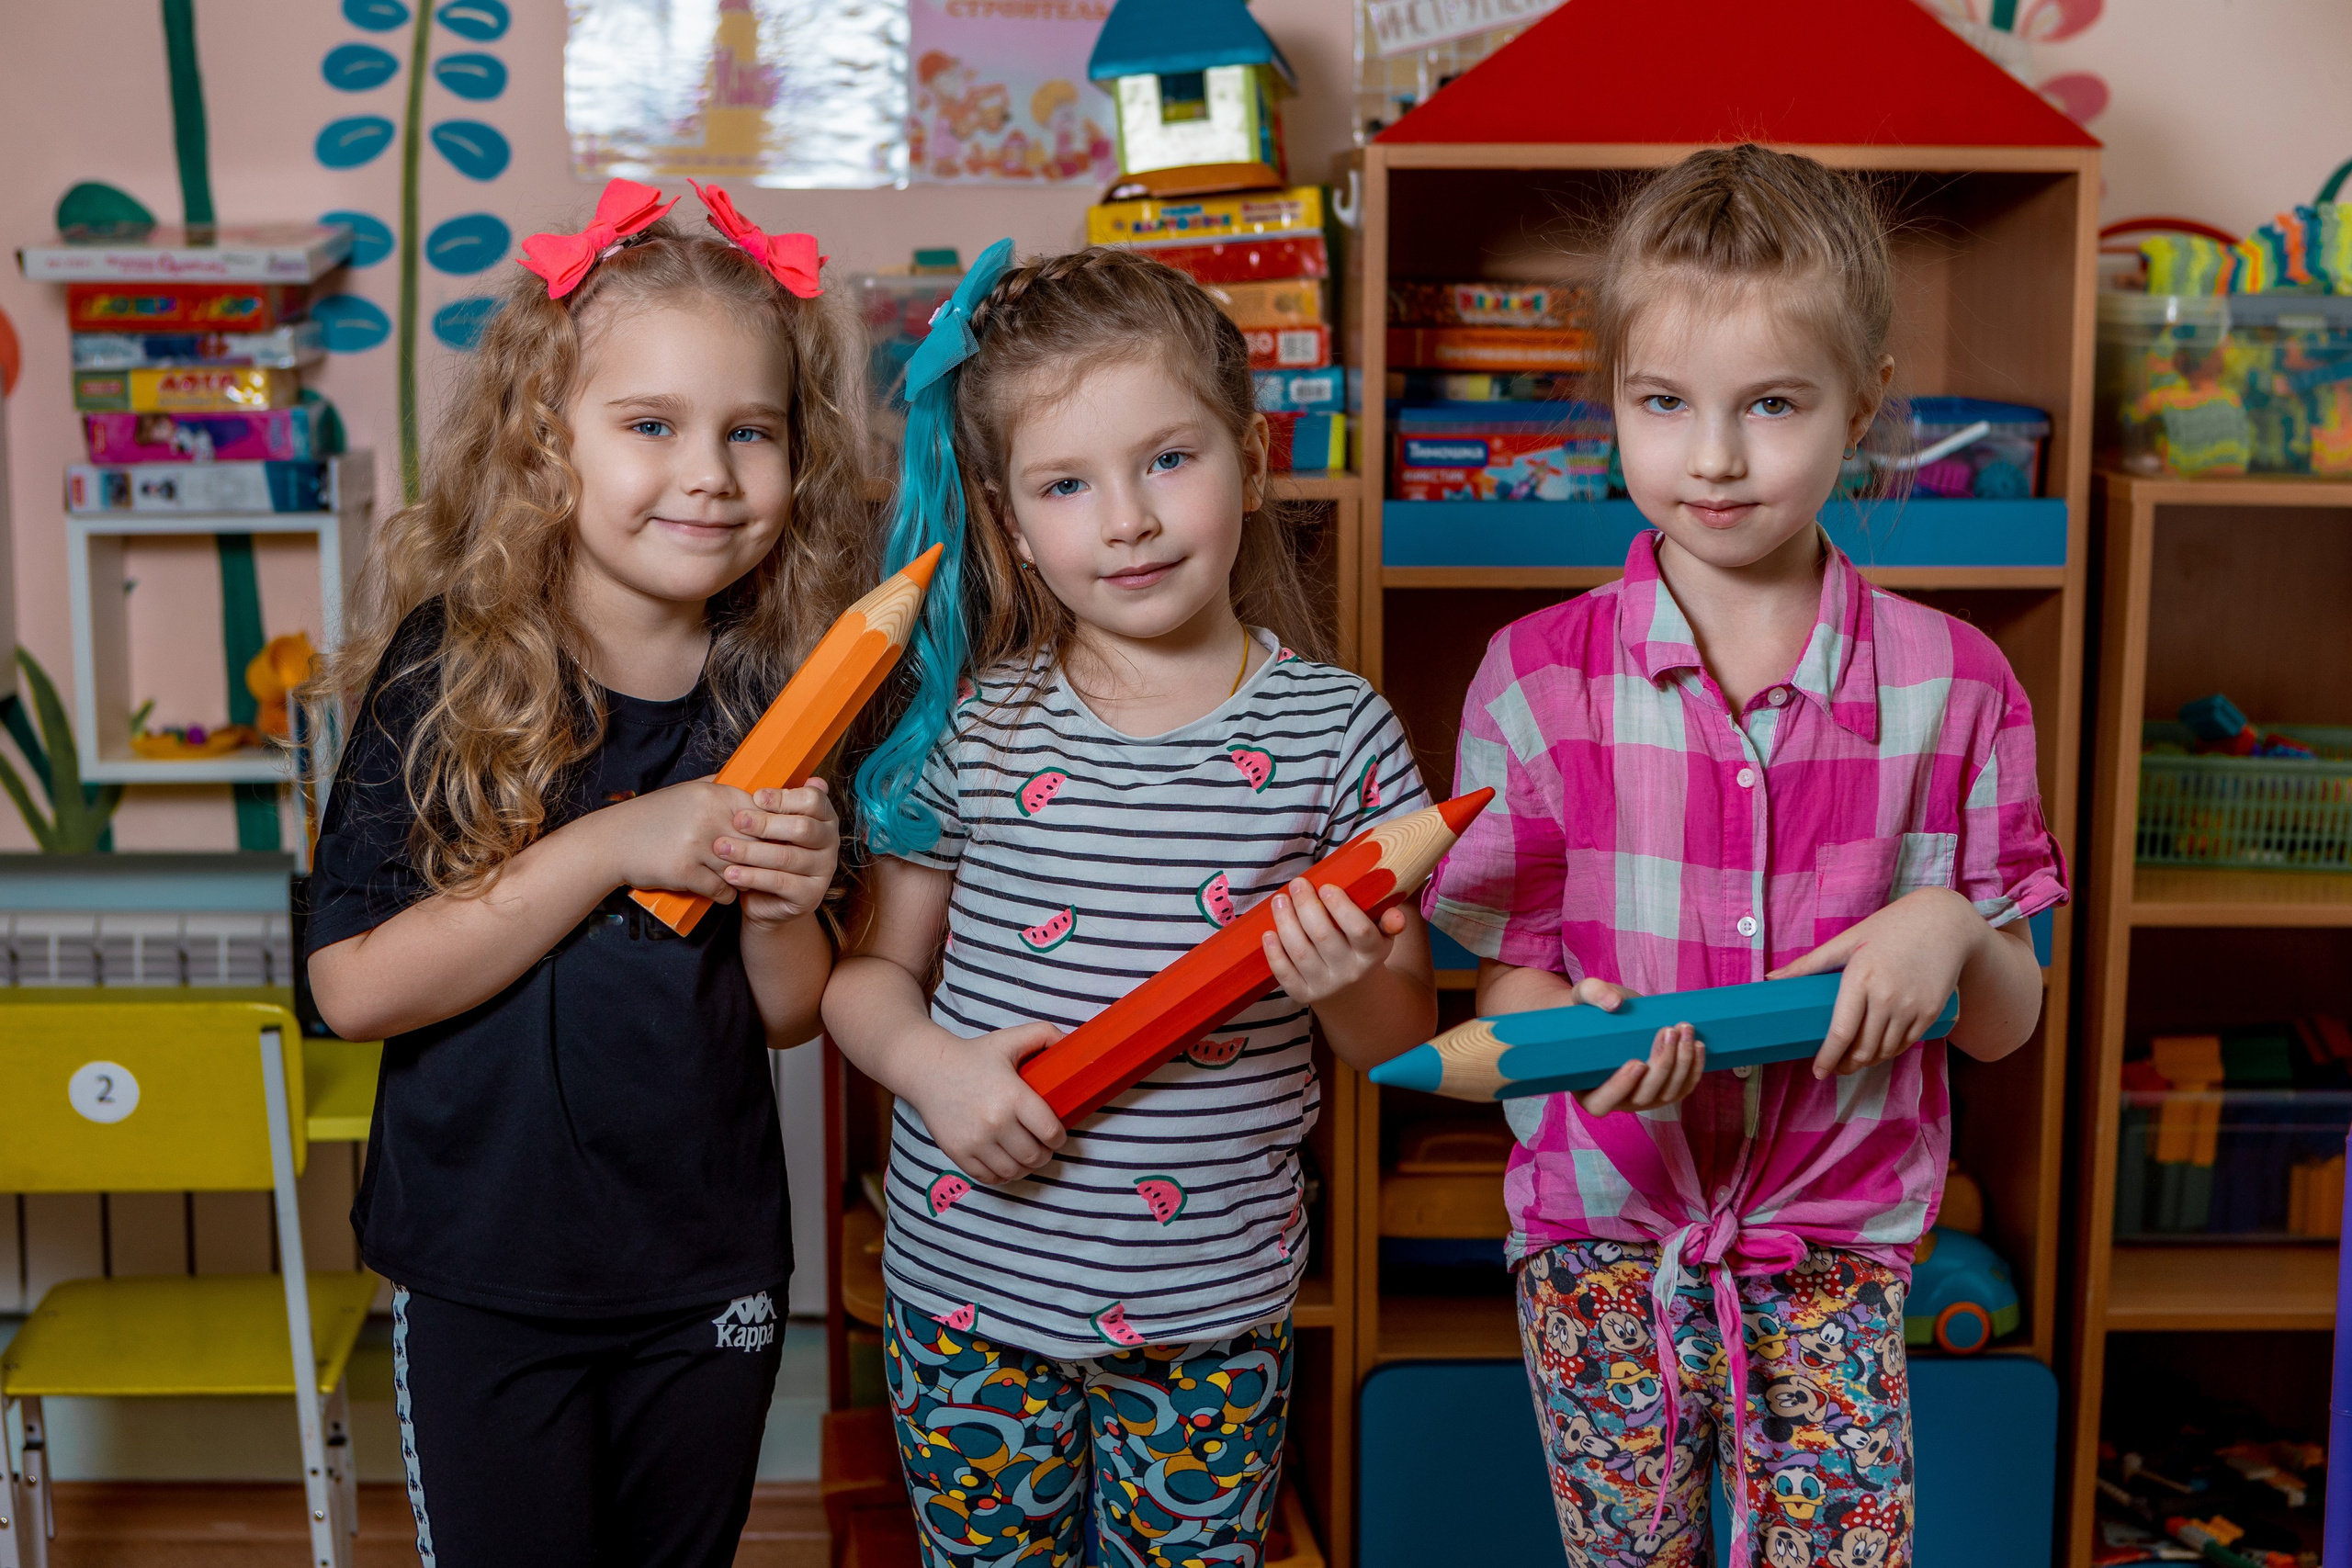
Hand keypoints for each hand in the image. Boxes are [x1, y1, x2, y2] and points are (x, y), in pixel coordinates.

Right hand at [598, 776, 758, 904]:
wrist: (612, 841)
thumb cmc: (652, 817)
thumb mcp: (686, 792)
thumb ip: (719, 787)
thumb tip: (753, 786)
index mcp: (713, 794)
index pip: (761, 814)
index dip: (770, 831)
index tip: (771, 843)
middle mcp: (708, 816)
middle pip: (755, 843)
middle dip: (760, 859)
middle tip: (763, 868)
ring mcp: (696, 844)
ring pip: (740, 869)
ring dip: (743, 879)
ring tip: (742, 880)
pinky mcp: (685, 871)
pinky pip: (721, 889)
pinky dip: (725, 895)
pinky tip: (724, 892)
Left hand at [716, 779, 840, 927]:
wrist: (765, 900)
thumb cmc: (766, 853)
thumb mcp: (771, 825)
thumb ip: (780, 802)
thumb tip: (806, 776)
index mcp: (824, 818)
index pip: (813, 800)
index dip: (784, 798)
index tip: (755, 797)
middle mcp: (830, 843)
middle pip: (802, 827)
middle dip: (765, 824)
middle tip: (736, 821)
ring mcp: (823, 871)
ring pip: (787, 856)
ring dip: (750, 852)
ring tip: (722, 848)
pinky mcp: (810, 895)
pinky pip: (780, 883)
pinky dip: (752, 877)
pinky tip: (730, 874)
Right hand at [907, 1021, 1066, 1184]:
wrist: (928, 1070)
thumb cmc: (974, 1055)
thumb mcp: (1011, 1038)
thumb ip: (1045, 1034)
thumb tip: (1072, 1041)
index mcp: (1012, 1095)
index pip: (1050, 1132)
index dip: (1059, 1137)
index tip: (1057, 1133)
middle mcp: (994, 1121)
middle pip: (1034, 1155)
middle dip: (1045, 1153)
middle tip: (1043, 1145)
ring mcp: (975, 1141)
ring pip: (1014, 1171)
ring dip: (1025, 1166)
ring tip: (1026, 1155)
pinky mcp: (958, 1153)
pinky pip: (990, 1178)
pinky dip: (1003, 1175)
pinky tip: (1006, 1162)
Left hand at [1262, 879, 1403, 1006]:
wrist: (1352, 990)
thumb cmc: (1362, 947)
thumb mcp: (1382, 935)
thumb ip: (1389, 921)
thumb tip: (1397, 916)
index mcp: (1373, 952)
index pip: (1360, 930)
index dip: (1341, 907)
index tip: (1326, 886)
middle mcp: (1350, 971)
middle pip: (1324, 936)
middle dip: (1306, 906)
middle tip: (1297, 884)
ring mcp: (1325, 985)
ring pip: (1301, 953)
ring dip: (1286, 923)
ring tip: (1279, 901)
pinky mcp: (1304, 994)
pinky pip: (1285, 975)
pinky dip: (1274, 954)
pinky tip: (1268, 933)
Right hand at [1547, 978, 1707, 1115]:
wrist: (1612, 1015)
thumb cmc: (1590, 1011)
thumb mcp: (1583, 996)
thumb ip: (1593, 993)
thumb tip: (1614, 1003)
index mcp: (1586, 1087)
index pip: (1599, 1103)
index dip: (1620, 1088)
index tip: (1637, 1062)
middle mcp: (1616, 1100)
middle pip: (1642, 1097)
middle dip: (1661, 1065)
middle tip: (1668, 1031)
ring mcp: (1643, 1099)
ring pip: (1667, 1093)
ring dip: (1682, 1064)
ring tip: (1685, 1029)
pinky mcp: (1664, 1091)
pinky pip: (1683, 1088)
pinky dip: (1694, 1069)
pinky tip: (1697, 1045)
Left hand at [1768, 887, 1984, 1078]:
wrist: (1944, 922)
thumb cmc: (1890, 927)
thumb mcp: (1848, 940)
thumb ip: (1810, 963)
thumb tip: (1772, 978)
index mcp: (1860, 978)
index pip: (1840, 1032)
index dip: (1827, 1057)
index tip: (1818, 1071)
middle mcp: (1887, 997)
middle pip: (1863, 1049)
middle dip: (1846, 1065)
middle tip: (1835, 1068)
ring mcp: (1912, 1007)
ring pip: (1885, 1051)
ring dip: (1868, 1062)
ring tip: (1855, 1061)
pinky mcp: (1932, 1012)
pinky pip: (1907, 1043)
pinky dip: (1890, 1052)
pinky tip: (1880, 1051)